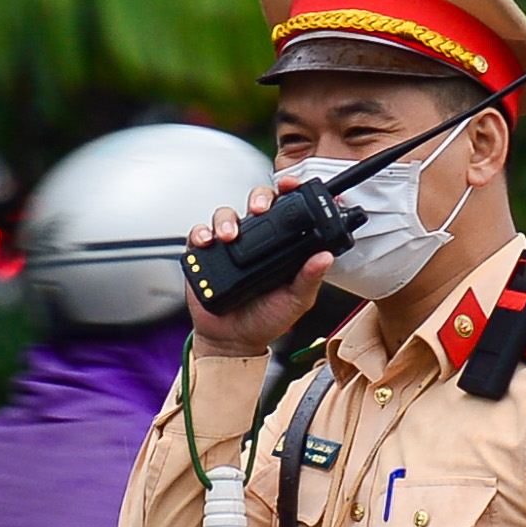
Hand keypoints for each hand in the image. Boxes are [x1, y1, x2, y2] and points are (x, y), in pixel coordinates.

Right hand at [184, 180, 337, 355]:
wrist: (233, 340)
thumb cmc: (266, 319)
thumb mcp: (297, 301)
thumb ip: (310, 278)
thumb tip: (326, 256)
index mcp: (280, 245)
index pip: (285, 209)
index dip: (288, 192)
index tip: (290, 186)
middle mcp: (254, 240)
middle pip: (255, 203)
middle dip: (257, 198)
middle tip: (259, 208)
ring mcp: (228, 246)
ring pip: (225, 214)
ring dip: (226, 219)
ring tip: (229, 235)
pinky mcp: (204, 255)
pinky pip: (199, 233)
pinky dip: (201, 233)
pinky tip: (208, 243)